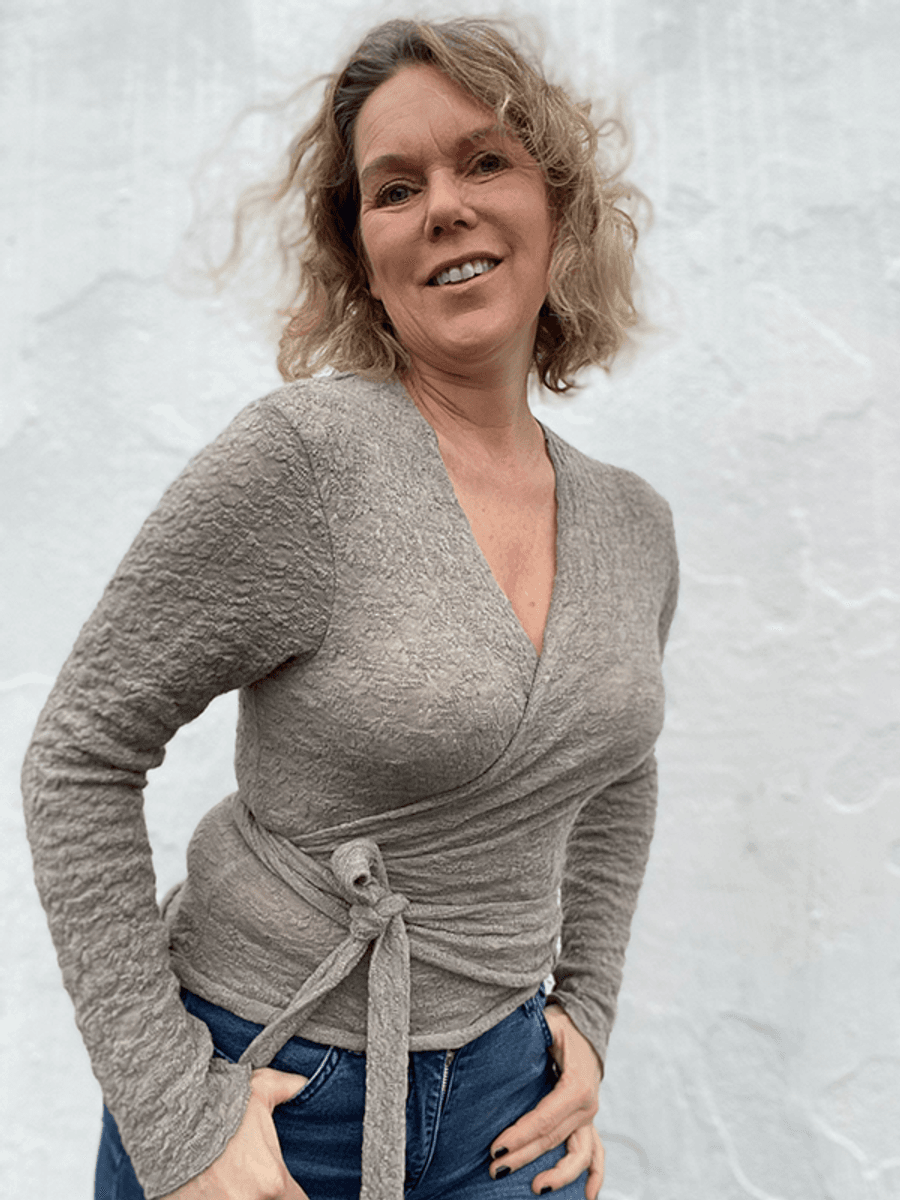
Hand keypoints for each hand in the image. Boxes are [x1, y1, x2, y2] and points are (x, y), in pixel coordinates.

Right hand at [163, 1068, 309, 1199]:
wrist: (168, 1120)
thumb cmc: (217, 1106)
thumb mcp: (258, 1090)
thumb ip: (286, 1088)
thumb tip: (302, 1083)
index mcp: (272, 1181)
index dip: (291, 1193)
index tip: (282, 1183)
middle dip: (261, 1191)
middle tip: (250, 1177)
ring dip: (236, 1194)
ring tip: (227, 1180)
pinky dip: (212, 1198)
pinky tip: (208, 1186)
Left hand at [489, 1004, 604, 1198]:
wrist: (586, 1023)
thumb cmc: (560, 1025)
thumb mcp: (546, 1024)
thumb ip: (529, 1036)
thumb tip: (498, 1043)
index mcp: (577, 1084)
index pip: (545, 1118)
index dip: (520, 1135)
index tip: (495, 1148)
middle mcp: (588, 1104)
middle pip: (554, 1139)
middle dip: (524, 1157)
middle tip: (495, 1169)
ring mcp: (590, 1115)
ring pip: (579, 1155)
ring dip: (558, 1175)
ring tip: (535, 1188)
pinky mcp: (587, 1121)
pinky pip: (595, 1154)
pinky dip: (595, 1177)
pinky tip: (587, 1197)